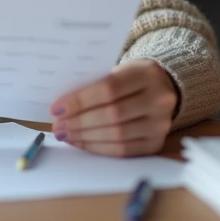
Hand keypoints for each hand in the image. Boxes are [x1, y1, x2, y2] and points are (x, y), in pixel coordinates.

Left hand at [49, 59, 178, 156]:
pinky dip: (98, 148)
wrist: (162, 88)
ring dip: (86, 137)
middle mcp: (159, 100)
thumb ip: (95, 84)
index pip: (109, 89)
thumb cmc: (130, 77)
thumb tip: (63, 107)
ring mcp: (161, 124)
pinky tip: (81, 143)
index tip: (57, 108)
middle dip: (80, 122)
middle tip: (58, 126)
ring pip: (118, 136)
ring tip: (66, 135)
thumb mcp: (118, 70)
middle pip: (113, 115)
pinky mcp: (156, 143)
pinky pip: (123, 151)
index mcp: (147, 74)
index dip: (80, 101)